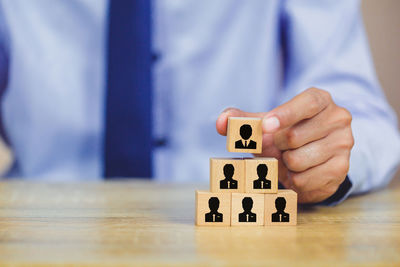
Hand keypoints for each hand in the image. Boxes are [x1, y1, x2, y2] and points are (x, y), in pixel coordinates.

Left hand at [216, 88, 353, 202]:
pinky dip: (293, 179)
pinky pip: (305, 180)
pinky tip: (298, 171)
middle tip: (280, 147)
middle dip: (277, 146)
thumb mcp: (266, 124)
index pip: (307, 103)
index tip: (266, 126)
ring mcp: (343, 144)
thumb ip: (243, 120)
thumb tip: (221, 122)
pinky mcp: (342, 168)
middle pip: (295, 137)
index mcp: (320, 100)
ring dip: (285, 164)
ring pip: (299, 160)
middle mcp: (338, 118)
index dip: (285, 114)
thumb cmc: (285, 134)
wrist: (312, 156)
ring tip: (290, 158)